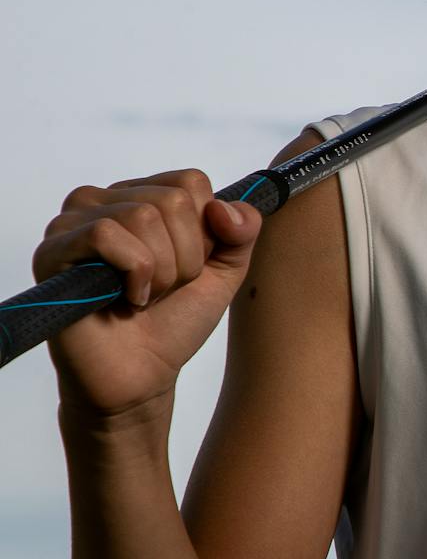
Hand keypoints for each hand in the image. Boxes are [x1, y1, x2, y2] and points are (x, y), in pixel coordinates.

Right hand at [34, 170, 263, 421]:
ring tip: (143, 297)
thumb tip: (224, 207)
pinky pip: (105, 234)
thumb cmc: (175, 321)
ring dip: (160, 270)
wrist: (142, 376)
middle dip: (185, 257)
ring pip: (142, 216)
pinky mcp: (52, 251)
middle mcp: (103, 201)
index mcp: (141, 197)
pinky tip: (126, 299)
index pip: (190, 182)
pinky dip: (133, 273)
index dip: (205, 233)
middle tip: (163, 289)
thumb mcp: (225, 272)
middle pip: (171, 200)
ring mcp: (72, 223)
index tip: (189, 268)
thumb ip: (242, 232)